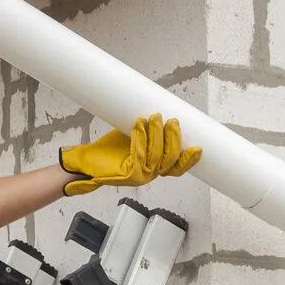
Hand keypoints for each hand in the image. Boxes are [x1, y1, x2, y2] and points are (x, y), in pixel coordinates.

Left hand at [59, 113, 200, 195]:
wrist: (87, 162)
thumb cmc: (110, 149)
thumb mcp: (134, 136)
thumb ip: (148, 129)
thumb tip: (159, 108)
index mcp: (155, 167)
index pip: (177, 167)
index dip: (189, 159)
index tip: (198, 147)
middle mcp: (150, 174)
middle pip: (170, 159)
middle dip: (173, 138)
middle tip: (172, 120)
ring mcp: (141, 176)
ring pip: (157, 156)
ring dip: (158, 135)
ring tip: (156, 117)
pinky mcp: (129, 175)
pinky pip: (139, 154)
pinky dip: (141, 136)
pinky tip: (139, 123)